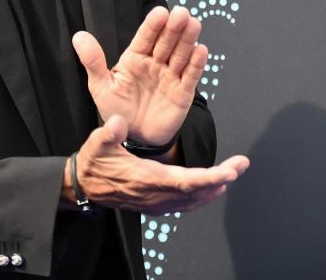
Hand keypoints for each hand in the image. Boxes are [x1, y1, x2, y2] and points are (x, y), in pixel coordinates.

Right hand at [65, 116, 248, 212]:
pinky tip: (216, 186)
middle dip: (221, 177)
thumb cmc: (93, 163)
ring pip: (193, 199)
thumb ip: (108, 133)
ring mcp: (156, 201)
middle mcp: (154, 194)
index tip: (228, 173)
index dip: (208, 178)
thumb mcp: (96, 144)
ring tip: (234, 170)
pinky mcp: (156, 203)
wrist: (85, 186)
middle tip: (241, 164)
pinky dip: (203, 194)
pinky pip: (185, 202)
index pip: (183, 182)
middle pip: (195, 191)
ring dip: (215, 186)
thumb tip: (119, 122)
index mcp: (145, 179)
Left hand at [73, 6, 204, 144]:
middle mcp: (155, 63)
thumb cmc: (117, 109)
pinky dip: (196, 63)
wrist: (134, 137)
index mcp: (135, 58)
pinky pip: (191, 76)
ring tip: (193, 24)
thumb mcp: (101, 86)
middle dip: (174, 27)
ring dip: (188, 39)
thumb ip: (93, 61)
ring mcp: (171, 76)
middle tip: (181, 13)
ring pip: (181, 54)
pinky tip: (201, 50)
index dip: (153, 25)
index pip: (146, 37)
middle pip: (167, 42)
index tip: (160, 12)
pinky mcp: (183, 92)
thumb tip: (78, 36)